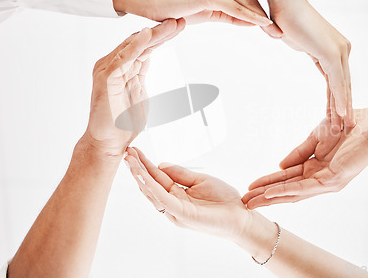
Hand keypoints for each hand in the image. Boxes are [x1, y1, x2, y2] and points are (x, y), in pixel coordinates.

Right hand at [85, 19, 185, 155]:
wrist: (110, 143)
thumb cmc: (122, 122)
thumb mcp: (139, 92)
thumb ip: (141, 74)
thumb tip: (148, 59)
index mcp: (123, 67)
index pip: (144, 46)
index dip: (162, 36)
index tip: (180, 26)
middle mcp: (113, 64)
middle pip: (141, 42)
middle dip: (161, 31)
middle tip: (180, 20)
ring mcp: (108, 69)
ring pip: (134, 46)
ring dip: (154, 34)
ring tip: (172, 24)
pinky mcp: (106, 78)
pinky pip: (123, 58)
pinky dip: (136, 45)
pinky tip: (147, 34)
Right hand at [113, 0, 281, 37]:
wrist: (157, 6)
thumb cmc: (180, 9)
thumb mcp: (211, 13)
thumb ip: (230, 16)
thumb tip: (251, 22)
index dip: (260, 13)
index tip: (273, 27)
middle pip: (249, 1)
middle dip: (265, 18)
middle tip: (280, 32)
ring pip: (244, 4)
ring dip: (261, 19)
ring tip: (275, 32)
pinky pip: (234, 8)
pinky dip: (249, 17)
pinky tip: (261, 24)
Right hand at [126, 147, 251, 240]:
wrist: (241, 216)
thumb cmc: (224, 200)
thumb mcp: (200, 180)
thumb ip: (180, 174)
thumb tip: (160, 164)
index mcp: (177, 194)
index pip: (157, 177)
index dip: (145, 164)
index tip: (134, 151)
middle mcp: (172, 204)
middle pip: (150, 184)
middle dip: (137, 168)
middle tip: (126, 152)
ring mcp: (175, 210)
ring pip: (152, 192)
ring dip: (140, 176)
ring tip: (130, 161)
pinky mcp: (182, 214)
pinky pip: (163, 200)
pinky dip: (151, 188)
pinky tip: (143, 176)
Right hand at [242, 98, 367, 208]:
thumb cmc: (347, 127)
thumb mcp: (315, 139)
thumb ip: (298, 153)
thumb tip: (279, 165)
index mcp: (315, 169)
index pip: (286, 179)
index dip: (267, 183)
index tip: (250, 187)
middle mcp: (320, 179)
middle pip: (287, 191)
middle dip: (264, 196)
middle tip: (244, 202)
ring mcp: (327, 182)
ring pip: (294, 193)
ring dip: (271, 197)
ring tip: (252, 201)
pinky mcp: (334, 180)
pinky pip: (306, 187)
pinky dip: (287, 190)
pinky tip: (272, 193)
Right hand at [270, 0, 353, 124]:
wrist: (283, 4)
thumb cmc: (286, 19)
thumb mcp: (300, 41)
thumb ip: (307, 50)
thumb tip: (301, 48)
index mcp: (336, 48)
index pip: (338, 80)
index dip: (338, 99)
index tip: (337, 116)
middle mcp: (342, 49)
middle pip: (343, 85)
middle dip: (344, 108)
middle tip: (346, 127)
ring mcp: (339, 51)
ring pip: (342, 86)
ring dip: (342, 109)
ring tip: (343, 127)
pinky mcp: (332, 53)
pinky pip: (336, 82)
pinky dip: (338, 99)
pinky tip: (339, 114)